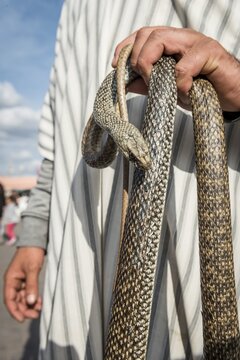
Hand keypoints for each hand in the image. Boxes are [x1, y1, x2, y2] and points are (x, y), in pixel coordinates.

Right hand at [4, 247, 44, 321]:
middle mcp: (13, 281)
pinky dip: (33, 298)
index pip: (9, 299)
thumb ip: (31, 285)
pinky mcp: (27, 279)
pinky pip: (28, 292)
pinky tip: (40, 302)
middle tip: (35, 314)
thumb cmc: (32, 252)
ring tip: (39, 309)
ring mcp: (20, 281)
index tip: (22, 319)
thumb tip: (30, 302)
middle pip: (16, 300)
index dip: (14, 311)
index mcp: (10, 279)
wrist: (36, 241)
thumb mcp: (33, 269)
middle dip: (25, 309)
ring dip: (30, 304)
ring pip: (23, 297)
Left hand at [112, 26, 239, 110]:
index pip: (143, 35)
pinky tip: (183, 93)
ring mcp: (196, 43)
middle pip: (148, 33)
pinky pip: (184, 65)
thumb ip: (149, 83)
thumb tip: (127, 83)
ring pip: (161, 40)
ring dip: (152, 66)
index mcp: (171, 43)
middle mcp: (182, 38)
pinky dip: (178, 82)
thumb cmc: (203, 90)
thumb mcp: (170, 89)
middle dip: (137, 58)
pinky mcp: (211, 53)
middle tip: (143, 79)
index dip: (126, 47)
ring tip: (158, 85)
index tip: (115, 65)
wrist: (233, 96)